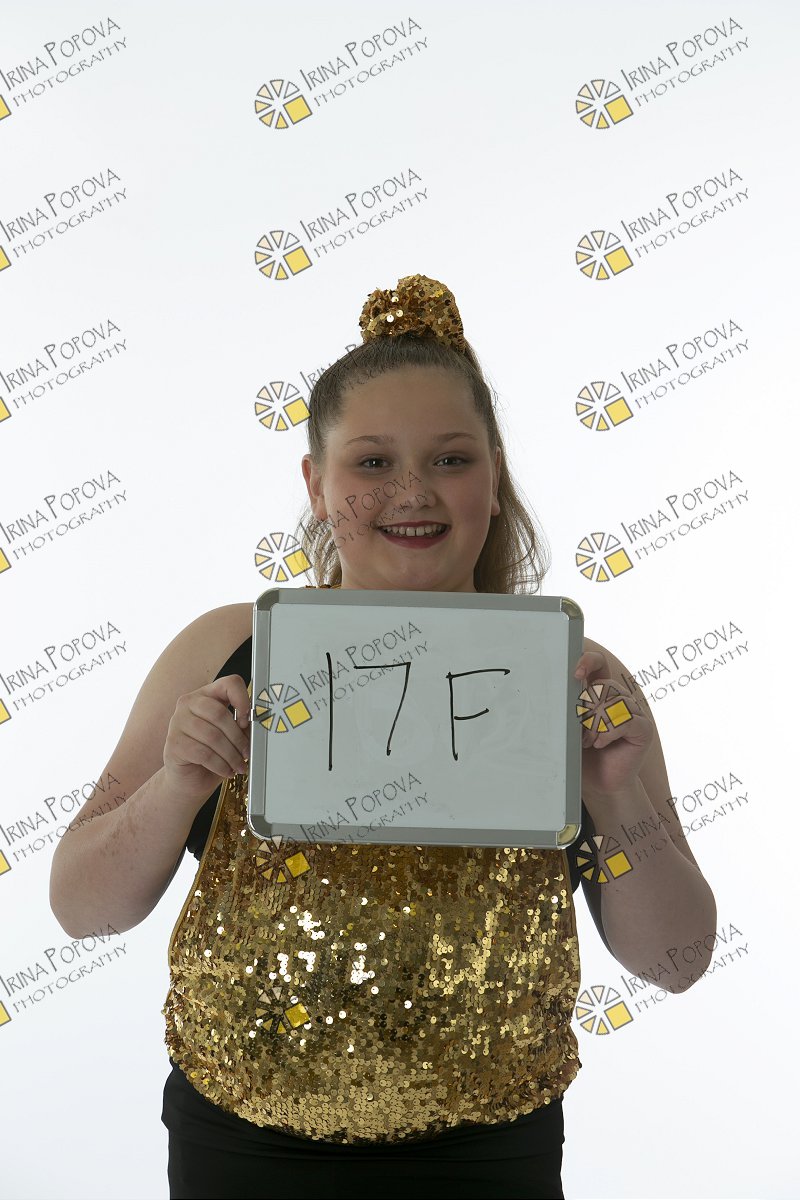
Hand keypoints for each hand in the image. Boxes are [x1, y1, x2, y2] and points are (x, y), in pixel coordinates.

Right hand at [163, 674, 251, 803]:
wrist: (188, 779)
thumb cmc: (211, 754)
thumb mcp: (230, 737)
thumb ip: (241, 727)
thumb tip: (257, 726)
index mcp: (206, 695)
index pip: (228, 684)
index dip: (242, 700)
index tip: (248, 720)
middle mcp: (188, 704)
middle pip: (219, 713)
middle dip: (238, 737)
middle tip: (247, 753)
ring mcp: (177, 722)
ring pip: (212, 736)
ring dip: (231, 755)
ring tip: (239, 765)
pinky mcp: (174, 744)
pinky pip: (204, 753)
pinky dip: (220, 765)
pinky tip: (226, 771)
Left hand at [574, 650, 653, 796]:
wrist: (598, 784)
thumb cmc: (581, 756)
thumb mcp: (568, 730)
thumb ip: (566, 710)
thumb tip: (552, 691)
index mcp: (601, 693)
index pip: (599, 663)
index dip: (589, 661)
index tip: (575, 673)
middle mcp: (620, 699)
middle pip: (605, 684)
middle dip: (587, 707)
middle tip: (578, 730)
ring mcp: (634, 713)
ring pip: (614, 701)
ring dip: (595, 723)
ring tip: (587, 741)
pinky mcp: (643, 729)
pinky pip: (626, 719)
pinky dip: (609, 731)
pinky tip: (600, 743)